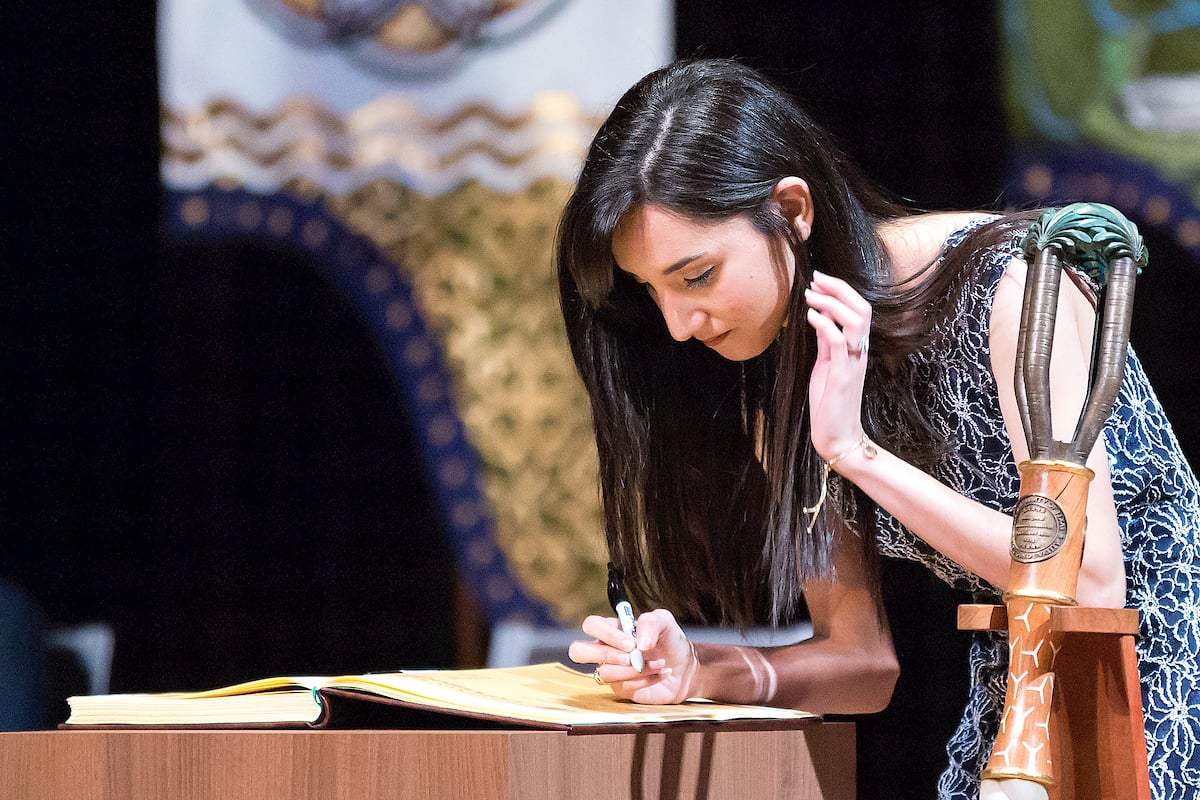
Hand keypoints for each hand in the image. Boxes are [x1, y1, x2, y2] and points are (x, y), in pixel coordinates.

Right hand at [568, 609, 698, 703]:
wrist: (685, 667)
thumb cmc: (669, 640)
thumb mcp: (664, 621)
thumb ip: (650, 623)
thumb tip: (638, 644)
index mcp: (611, 629)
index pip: (591, 625)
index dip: (605, 633)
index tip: (630, 642)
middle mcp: (605, 649)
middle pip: (577, 650)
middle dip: (603, 654)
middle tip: (630, 656)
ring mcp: (611, 670)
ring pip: (605, 672)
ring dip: (636, 669)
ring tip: (659, 663)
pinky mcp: (621, 689)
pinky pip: (624, 686)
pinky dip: (647, 679)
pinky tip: (662, 672)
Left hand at [804, 270, 871, 460]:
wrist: (837, 436)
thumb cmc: (830, 402)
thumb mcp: (826, 365)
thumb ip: (827, 342)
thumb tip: (821, 318)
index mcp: (856, 348)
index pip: (857, 309)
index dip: (840, 291)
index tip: (818, 280)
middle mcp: (860, 352)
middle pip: (862, 308)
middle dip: (839, 288)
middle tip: (816, 279)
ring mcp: (854, 362)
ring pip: (856, 321)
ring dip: (833, 303)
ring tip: (811, 296)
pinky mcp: (843, 375)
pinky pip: (840, 343)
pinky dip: (826, 325)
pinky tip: (811, 317)